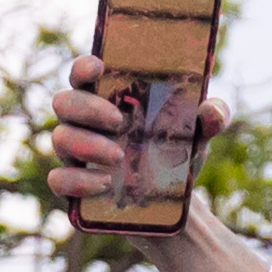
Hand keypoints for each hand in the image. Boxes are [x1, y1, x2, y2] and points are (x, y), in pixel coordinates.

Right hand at [46, 54, 233, 232]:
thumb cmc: (177, 155)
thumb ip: (212, 115)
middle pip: (63, 102)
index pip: (81, 74)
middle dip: (87, 108)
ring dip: (87, 145)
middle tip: (119, 121)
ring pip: (60, 139)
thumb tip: (213, 111)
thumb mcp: (199, 134)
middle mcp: (83, 123)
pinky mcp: (75, 187)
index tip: (100, 67)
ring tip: (119, 158)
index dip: (83, 67)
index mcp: (105, 98)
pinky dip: (78, 182)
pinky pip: (58, 181)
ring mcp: (75, 154)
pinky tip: (105, 184)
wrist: (175, 204)